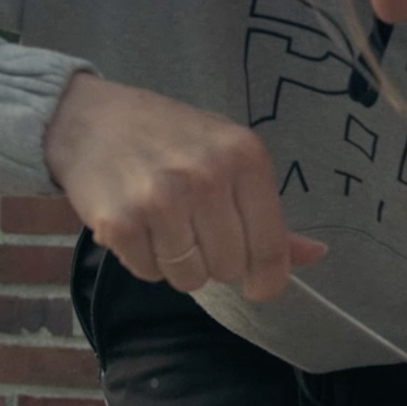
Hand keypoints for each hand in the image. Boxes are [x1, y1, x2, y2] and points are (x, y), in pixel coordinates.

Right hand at [41, 71, 325, 300]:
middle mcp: (207, 176)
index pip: (270, 246)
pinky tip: (137, 227)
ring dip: (178, 264)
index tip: (260, 286)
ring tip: (164, 226)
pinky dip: (145, 261)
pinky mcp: (121, 222)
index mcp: (244, 156)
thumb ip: (269, 213)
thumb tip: (316, 257)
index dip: (268, 278)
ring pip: (190, 277)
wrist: (90, 118)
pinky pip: (149, 274)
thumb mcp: (228, 157)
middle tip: (194, 230)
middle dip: (215, 261)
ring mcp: (161, 199)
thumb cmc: (168, 138)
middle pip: (230, 267)